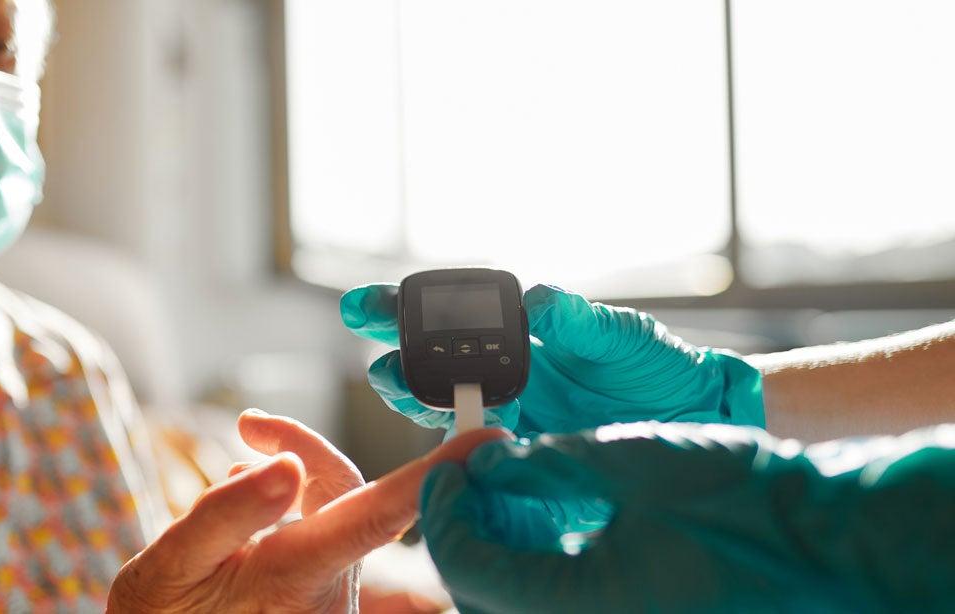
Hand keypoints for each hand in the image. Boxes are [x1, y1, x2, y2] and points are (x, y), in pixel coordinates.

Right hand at [107, 410, 509, 612]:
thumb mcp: (171, 567)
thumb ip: (226, 514)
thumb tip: (283, 464)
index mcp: (294, 576)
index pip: (378, 512)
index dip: (435, 474)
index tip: (488, 442)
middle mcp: (328, 587)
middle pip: (345, 490)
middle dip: (303, 451)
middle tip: (251, 426)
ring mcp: (330, 593)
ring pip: (326, 509)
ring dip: (278, 490)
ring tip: (219, 525)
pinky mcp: (323, 590)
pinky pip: (316, 531)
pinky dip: (279, 514)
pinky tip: (238, 541)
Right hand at [340, 283, 762, 435]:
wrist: (690, 416)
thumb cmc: (650, 364)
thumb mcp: (615, 335)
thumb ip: (571, 318)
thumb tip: (533, 300)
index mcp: (510, 335)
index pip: (441, 319)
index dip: (394, 311)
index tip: (363, 306)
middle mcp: (496, 376)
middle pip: (425, 368)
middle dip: (393, 360)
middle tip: (381, 359)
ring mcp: (504, 419)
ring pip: (441, 412)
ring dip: (416, 399)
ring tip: (398, 384)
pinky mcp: (520, 459)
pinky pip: (477, 457)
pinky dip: (457, 451)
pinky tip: (449, 443)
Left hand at [419, 422, 954, 612]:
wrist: (831, 547)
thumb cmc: (747, 502)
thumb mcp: (630, 462)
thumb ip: (544, 463)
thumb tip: (489, 461)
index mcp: (576, 606)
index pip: (467, 567)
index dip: (444, 510)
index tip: (448, 466)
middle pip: (485, 596)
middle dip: (464, 534)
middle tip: (470, 480)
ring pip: (519, 606)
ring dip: (498, 555)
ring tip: (505, 495)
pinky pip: (561, 608)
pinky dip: (539, 574)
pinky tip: (547, 527)